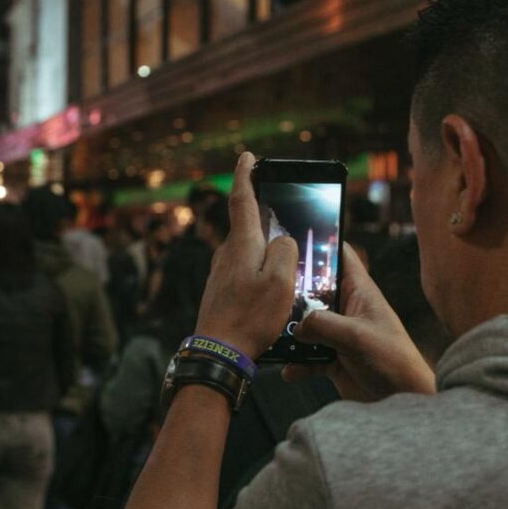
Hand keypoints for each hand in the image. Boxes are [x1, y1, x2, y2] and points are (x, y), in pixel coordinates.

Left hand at [194, 153, 299, 359]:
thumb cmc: (250, 318)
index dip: (246, 175)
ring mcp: (221, 270)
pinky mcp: (222, 288)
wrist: (218, 351)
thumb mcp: (279, 282)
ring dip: (266, 249)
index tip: (247, 157)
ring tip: (289, 263)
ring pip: (249, 250)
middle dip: (266, 218)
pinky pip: (245, 269)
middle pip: (249, 225)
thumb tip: (282, 240)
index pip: (242, 199)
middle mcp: (226, 252)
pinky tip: (273, 286)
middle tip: (286, 216)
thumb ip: (284, 251)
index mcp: (241, 244)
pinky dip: (260, 269)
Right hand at [282, 243, 436, 400]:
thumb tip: (295, 327)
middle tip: (267, 291)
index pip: (340, 255)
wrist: (402, 400)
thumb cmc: (393, 361)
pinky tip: (288, 370)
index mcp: (359, 291)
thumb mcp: (357, 336)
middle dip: (291, 292)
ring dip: (289, 332)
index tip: (291, 240)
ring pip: (304, 323)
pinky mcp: (331, 357)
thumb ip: (323, 325)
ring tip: (271, 336)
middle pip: (313, 289)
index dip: (320, 243)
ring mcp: (337, 333)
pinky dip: (296, 363)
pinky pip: (305, 356)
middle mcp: (346, 308)